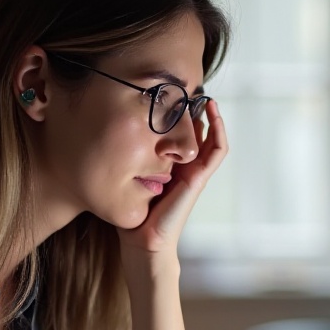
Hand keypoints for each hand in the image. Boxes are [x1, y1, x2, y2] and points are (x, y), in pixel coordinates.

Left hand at [119, 99, 227, 257]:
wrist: (141, 241)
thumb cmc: (131, 214)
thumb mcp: (126, 177)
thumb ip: (126, 158)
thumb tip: (110, 130)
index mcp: (171, 166)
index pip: (182, 134)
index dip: (181, 114)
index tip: (170, 93)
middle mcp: (185, 167)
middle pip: (198, 132)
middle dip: (195, 110)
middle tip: (188, 87)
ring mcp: (195, 172)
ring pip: (211, 137)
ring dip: (212, 116)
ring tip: (205, 95)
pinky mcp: (199, 178)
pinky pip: (217, 150)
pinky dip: (219, 130)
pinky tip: (212, 112)